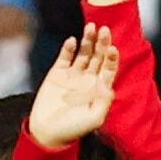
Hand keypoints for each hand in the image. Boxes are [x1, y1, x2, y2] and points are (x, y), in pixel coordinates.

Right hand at [26, 28, 120, 148]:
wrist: (48, 132)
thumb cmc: (73, 129)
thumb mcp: (94, 118)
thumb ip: (104, 101)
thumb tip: (108, 84)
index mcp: (99, 88)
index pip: (109, 68)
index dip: (112, 57)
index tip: (112, 48)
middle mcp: (88, 78)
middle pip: (99, 56)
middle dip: (102, 43)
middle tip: (105, 29)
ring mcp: (73, 75)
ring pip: (84, 53)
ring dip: (88, 40)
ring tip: (90, 27)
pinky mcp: (57, 73)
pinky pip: (65, 57)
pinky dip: (68, 48)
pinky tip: (72, 41)